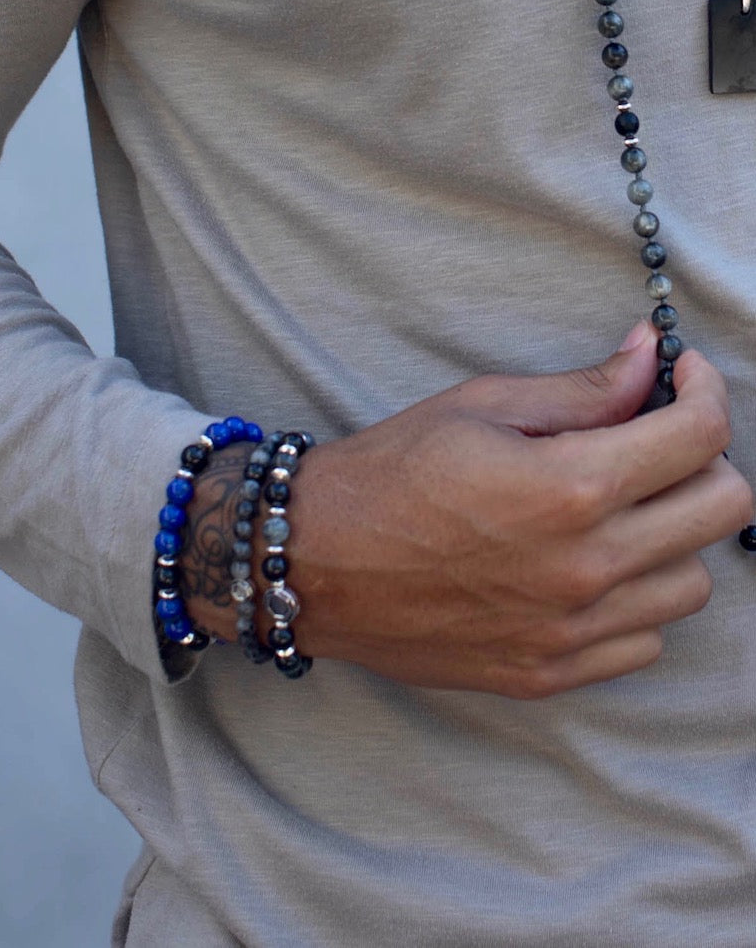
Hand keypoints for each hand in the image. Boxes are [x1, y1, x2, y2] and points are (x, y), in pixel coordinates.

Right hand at [287, 321, 752, 696]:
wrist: (312, 561)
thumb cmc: (384, 474)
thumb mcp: (478, 408)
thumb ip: (580, 389)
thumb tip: (649, 355)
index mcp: (569, 487)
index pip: (700, 435)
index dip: (703, 390)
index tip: (681, 379)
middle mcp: (584, 567)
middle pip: (722, 510)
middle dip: (702, 459)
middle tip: (654, 442)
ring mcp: (569, 631)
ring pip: (692, 584)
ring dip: (670, 536)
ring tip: (616, 513)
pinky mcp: (547, 672)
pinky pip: (643, 641)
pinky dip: (634, 601)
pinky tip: (587, 571)